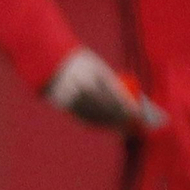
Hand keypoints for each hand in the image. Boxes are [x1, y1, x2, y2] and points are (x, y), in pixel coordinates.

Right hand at [44, 48, 160, 132]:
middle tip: (132, 123)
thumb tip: (125, 102)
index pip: (116, 96)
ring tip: (120, 127)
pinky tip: (104, 125)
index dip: (128, 107)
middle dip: (120, 118)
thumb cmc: (79, 62)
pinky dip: (96, 123)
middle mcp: (84, 89)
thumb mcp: (96, 67)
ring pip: (95, 116)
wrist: (50, 62)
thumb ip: (109, 83)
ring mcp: (73, 98)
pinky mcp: (65, 105)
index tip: (138, 114)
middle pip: (107, 109)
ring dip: (109, 124)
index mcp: (94, 76)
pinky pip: (83, 118)